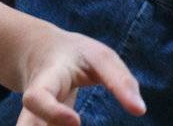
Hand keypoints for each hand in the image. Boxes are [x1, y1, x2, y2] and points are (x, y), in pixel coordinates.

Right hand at [15, 26, 143, 125]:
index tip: (75, 122)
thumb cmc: (76, 56)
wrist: (41, 54)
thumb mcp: (99, 57)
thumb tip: (140, 110)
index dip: (52, 112)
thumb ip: (119, 80)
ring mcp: (34, 124)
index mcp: (45, 81)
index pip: (38, 98)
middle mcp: (32, 109)